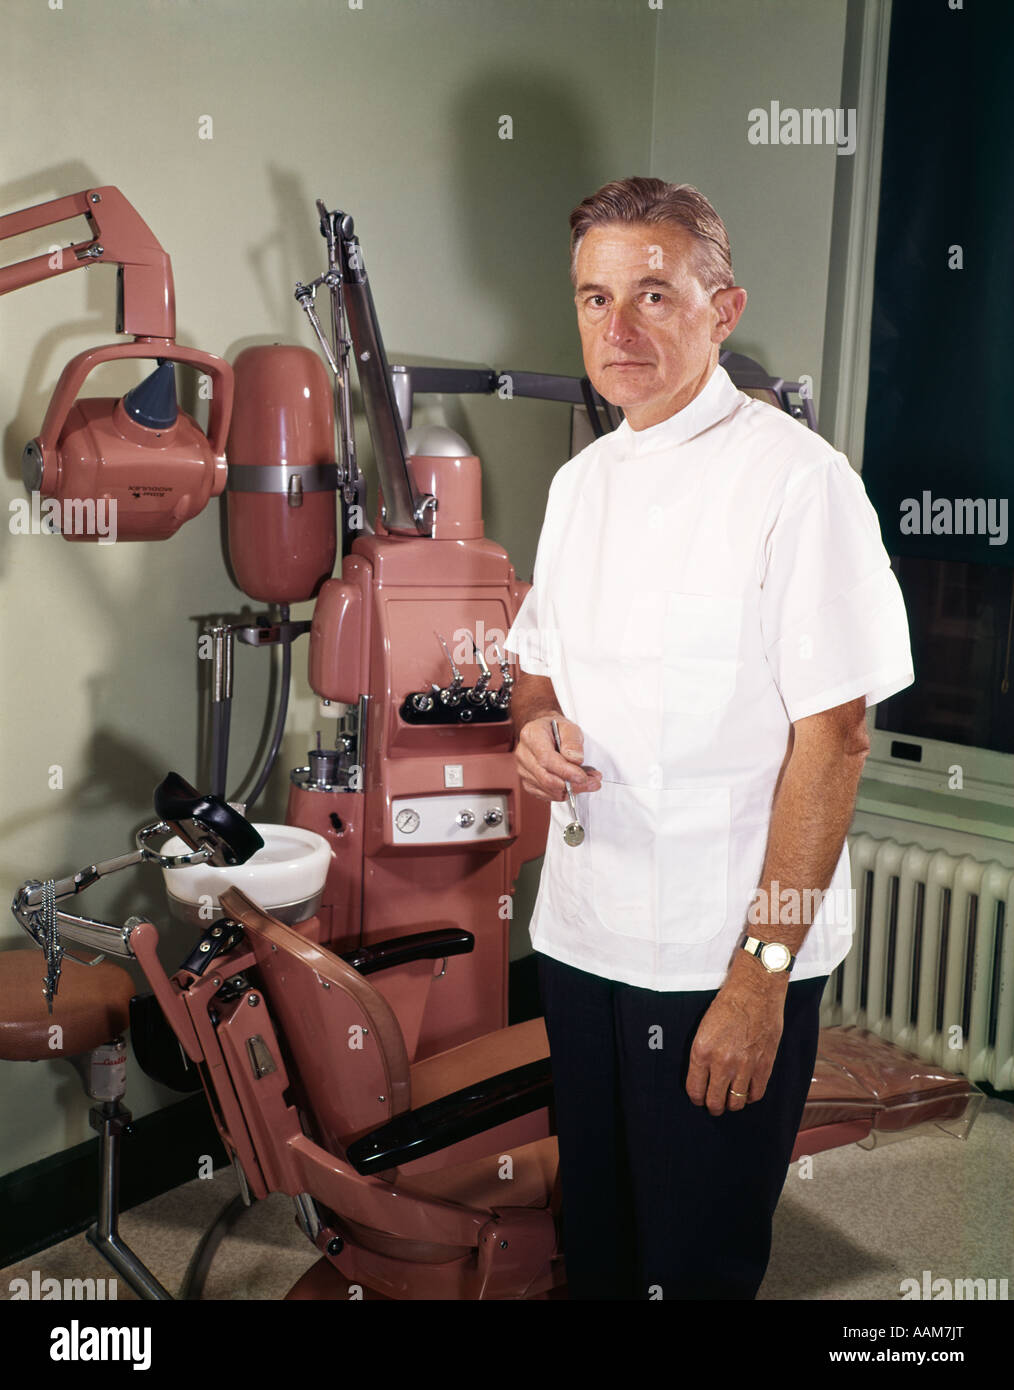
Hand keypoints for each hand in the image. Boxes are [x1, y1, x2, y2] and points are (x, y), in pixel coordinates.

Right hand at [515, 714, 602, 801]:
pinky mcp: (528, 782)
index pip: (546, 759)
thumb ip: (573, 742)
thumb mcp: (569, 727)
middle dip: (572, 785)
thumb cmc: (556, 729)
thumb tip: (575, 760)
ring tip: (588, 782)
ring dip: (571, 790)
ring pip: (547, 789)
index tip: (583, 776)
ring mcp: (523, 770)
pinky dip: (563, 794)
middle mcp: (523, 754)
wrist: (545, 733)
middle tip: (592, 782)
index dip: (565, 771)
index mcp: (531, 736)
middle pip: (546, 778)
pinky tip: (574, 786)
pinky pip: (545, 795)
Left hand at [685, 960, 786, 1115]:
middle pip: (715, 1102)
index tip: (699, 1098)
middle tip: (714, 1103)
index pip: (695, 1090)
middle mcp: (722, 1062)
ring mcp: (744, 1066)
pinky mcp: (764, 1065)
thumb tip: (702, 1077)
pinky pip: (756, 1094)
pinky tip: (747, 1090)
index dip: (696, 1098)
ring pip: (736, 1103)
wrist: (756, 990)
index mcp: (702, 1051)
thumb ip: (703, 1054)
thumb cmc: (729, 1004)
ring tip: (731, 1098)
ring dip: (732, 1103)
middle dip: (713, 1106)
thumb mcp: (704, 1027)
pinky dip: (750, 1096)